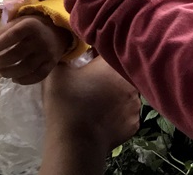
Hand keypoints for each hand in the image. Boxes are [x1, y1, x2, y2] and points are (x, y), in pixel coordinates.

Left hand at [0, 14, 70, 84]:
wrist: (58, 31)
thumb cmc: (33, 26)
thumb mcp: (18, 22)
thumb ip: (2, 32)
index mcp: (30, 25)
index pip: (11, 36)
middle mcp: (40, 40)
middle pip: (16, 55)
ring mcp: (47, 53)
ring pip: (25, 68)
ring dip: (8, 72)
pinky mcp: (51, 64)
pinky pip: (37, 76)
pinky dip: (23, 80)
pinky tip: (13, 79)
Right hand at [39, 57, 140, 174]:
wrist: (75, 143)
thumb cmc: (66, 102)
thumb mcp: (57, 72)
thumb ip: (65, 54)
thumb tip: (69, 49)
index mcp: (113, 65)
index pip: (111, 49)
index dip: (99, 51)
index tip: (89, 57)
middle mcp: (131, 82)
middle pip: (122, 71)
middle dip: (109, 73)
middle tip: (93, 79)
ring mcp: (135, 105)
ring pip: (127, 92)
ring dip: (116, 92)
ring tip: (99, 99)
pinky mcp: (134, 124)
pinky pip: (127, 112)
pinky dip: (118, 112)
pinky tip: (104, 116)